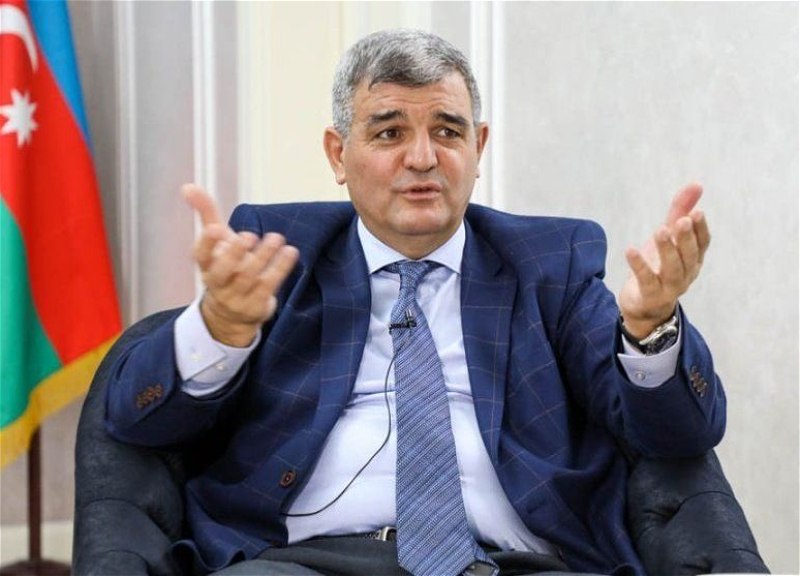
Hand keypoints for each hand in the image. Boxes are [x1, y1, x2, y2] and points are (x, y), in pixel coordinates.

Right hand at [182, 184, 298, 346]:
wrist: (232, 315)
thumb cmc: (226, 267)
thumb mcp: (217, 242)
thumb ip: (206, 213)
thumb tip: (187, 186)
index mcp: (207, 266)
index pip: (201, 256)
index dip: (207, 243)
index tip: (215, 228)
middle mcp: (219, 283)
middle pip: (223, 271)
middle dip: (235, 253)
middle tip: (249, 235)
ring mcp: (237, 297)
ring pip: (248, 277)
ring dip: (263, 256)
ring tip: (276, 238)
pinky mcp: (256, 306)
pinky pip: (268, 287)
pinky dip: (280, 269)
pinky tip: (290, 252)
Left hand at [618, 182, 710, 338]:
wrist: (644, 306)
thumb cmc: (659, 267)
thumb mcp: (668, 237)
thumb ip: (679, 212)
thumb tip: (696, 184)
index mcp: (693, 259)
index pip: (703, 244)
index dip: (701, 229)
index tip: (697, 212)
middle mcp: (686, 274)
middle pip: (690, 256)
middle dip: (686, 238)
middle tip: (681, 220)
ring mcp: (669, 288)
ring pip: (672, 270)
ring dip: (667, 250)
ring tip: (659, 231)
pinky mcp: (649, 296)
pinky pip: (646, 281)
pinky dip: (639, 266)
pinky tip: (630, 250)